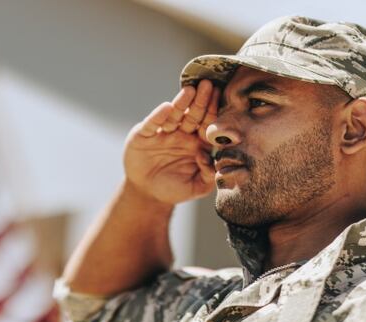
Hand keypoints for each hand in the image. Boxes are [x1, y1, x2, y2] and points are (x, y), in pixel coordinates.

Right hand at [123, 79, 219, 204]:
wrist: (147, 193)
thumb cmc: (175, 188)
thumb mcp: (197, 187)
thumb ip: (209, 176)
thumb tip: (210, 159)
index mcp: (197, 143)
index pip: (207, 124)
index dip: (213, 111)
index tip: (221, 96)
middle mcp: (181, 134)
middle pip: (193, 115)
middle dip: (201, 100)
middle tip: (209, 85)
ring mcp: (163, 133)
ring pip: (174, 115)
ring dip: (182, 103)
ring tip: (190, 90)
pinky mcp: (144, 135)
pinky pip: (152, 124)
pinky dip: (158, 116)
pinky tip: (166, 107)